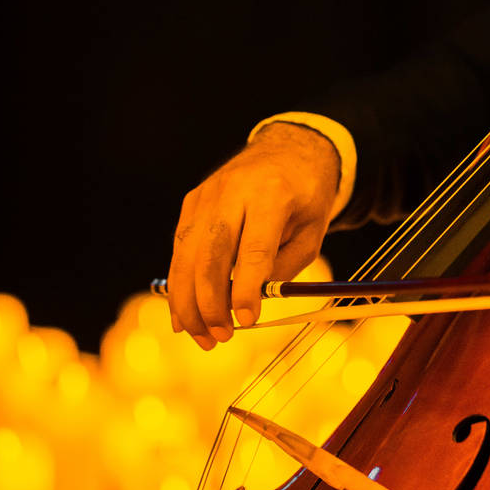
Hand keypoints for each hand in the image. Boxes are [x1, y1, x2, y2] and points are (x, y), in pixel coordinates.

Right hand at [167, 122, 339, 348]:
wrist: (287, 152)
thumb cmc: (304, 200)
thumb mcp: (311, 234)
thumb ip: (281, 270)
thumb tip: (245, 308)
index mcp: (272, 194)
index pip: (254, 248)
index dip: (247, 288)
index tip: (246, 321)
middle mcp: (233, 190)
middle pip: (212, 253)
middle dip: (211, 302)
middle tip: (219, 337)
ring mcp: (207, 194)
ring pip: (186, 254)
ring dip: (188, 302)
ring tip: (201, 336)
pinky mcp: (192, 202)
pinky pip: (179, 248)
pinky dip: (179, 285)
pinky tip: (183, 316)